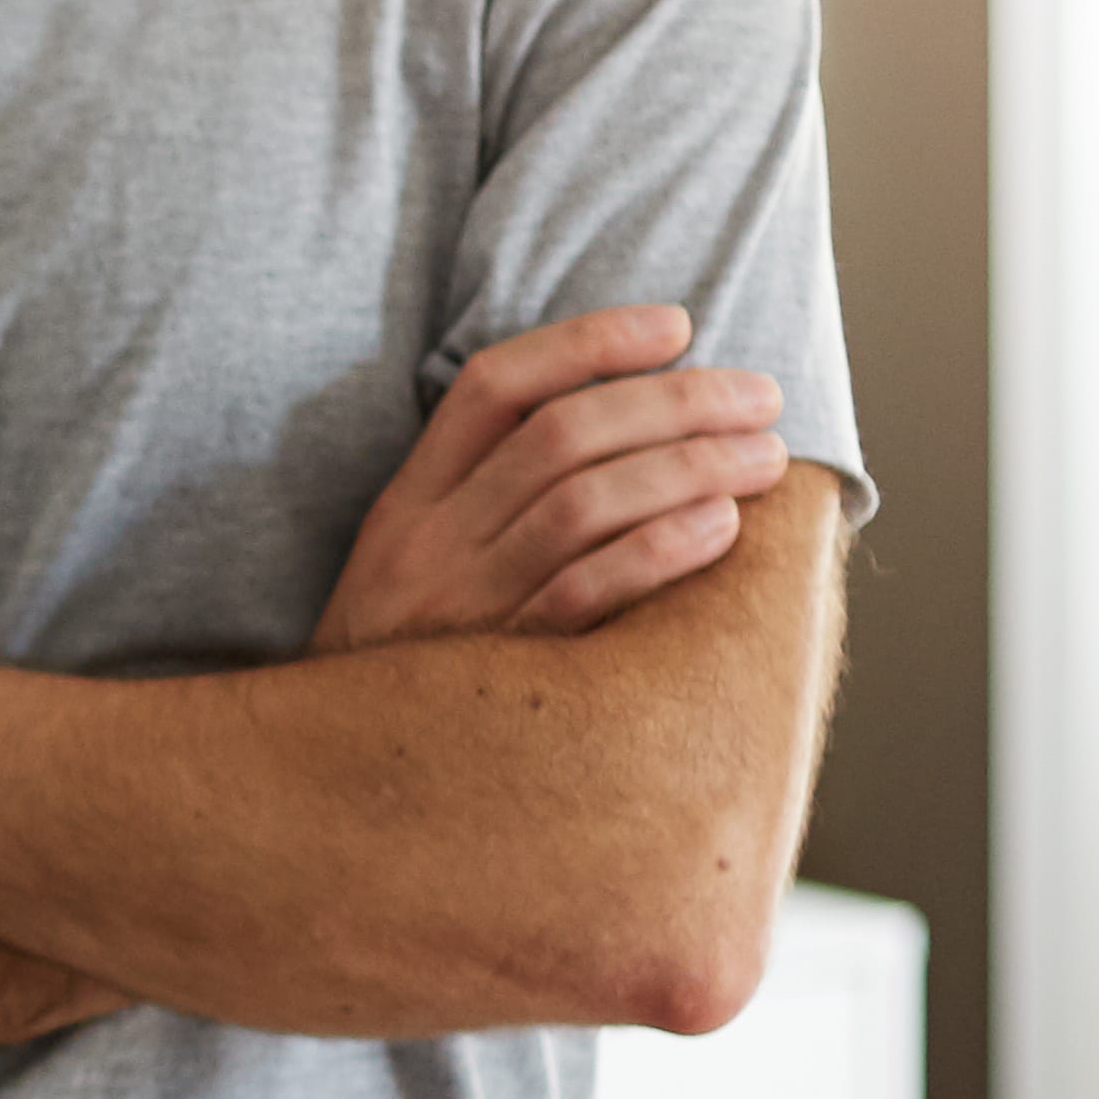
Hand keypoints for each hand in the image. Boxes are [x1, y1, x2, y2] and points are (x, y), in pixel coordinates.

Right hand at [312, 308, 792, 654]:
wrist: (334, 774)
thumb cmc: (407, 659)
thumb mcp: (411, 564)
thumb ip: (482, 497)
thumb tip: (617, 428)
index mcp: (409, 501)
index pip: (494, 386)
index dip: (588, 342)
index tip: (677, 324)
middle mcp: (430, 542)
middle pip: (560, 435)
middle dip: (675, 401)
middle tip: (762, 397)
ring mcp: (463, 606)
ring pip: (582, 503)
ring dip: (687, 466)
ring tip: (763, 457)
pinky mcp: (501, 669)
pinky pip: (586, 594)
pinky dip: (659, 551)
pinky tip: (722, 527)